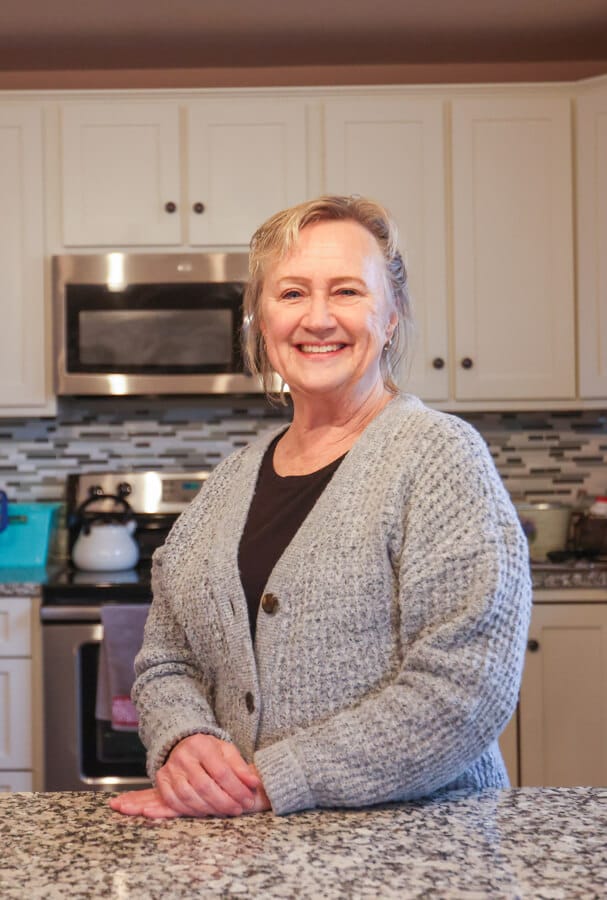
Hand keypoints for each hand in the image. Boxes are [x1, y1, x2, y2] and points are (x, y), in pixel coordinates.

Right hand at [111, 734, 269, 818]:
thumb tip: (254, 783)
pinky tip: (205, 812)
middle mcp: (183, 757)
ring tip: (225, 812)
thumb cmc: (209, 751)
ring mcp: (169, 769)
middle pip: (204, 786)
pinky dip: (191, 811)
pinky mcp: (161, 781)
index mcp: (201, 745)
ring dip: (209, 809)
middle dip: (224, 802)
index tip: (248, 800)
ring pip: (189, 797)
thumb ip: (240, 767)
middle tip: (238, 810)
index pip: (221, 771)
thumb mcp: (227, 751)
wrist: (183, 745)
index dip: (236, 789)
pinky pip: (174, 802)